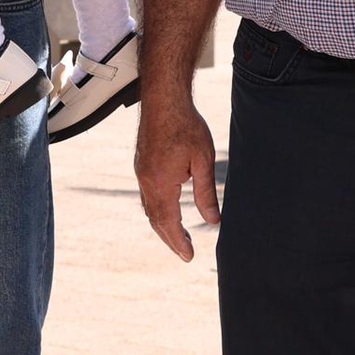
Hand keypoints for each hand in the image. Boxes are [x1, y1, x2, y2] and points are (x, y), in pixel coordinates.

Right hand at [135, 93, 218, 262]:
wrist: (164, 98)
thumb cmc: (185, 125)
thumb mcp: (202, 160)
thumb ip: (206, 193)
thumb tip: (213, 221)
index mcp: (160, 183)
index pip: (168, 222)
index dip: (179, 242)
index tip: (189, 257)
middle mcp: (146, 180)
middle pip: (155, 219)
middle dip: (170, 238)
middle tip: (185, 252)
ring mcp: (141, 172)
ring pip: (149, 208)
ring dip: (163, 225)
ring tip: (180, 234)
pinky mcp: (141, 163)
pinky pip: (147, 195)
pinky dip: (158, 209)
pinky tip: (169, 208)